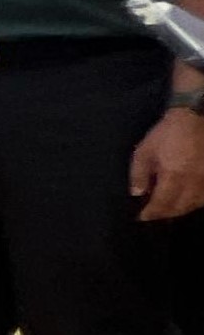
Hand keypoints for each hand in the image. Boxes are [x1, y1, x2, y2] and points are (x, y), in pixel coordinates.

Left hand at [134, 102, 203, 220]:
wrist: (195, 116)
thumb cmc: (167, 133)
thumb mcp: (145, 151)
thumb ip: (139, 175)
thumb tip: (137, 194)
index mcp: (174, 176)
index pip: (162, 203)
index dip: (151, 213)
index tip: (142, 217)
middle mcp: (194, 181)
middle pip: (180, 207)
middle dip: (165, 214)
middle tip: (154, 215)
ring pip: (196, 203)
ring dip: (181, 209)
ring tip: (170, 210)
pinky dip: (196, 201)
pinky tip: (188, 200)